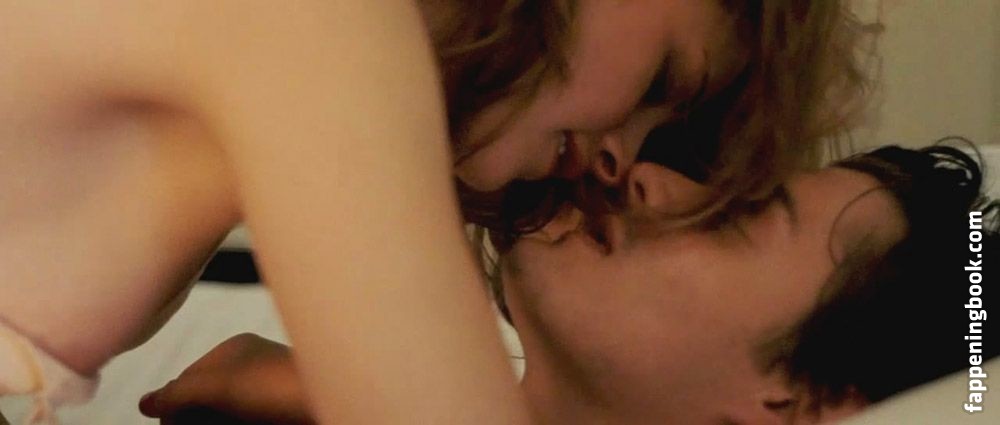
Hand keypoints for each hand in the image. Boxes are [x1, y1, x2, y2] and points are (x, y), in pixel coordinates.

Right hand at [139, 333, 313, 424]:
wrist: (337, 396)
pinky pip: (247, 420)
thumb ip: (178, 393)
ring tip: (208, 423)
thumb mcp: (218, 386)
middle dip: (192, 417)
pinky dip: (233, 423)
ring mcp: (268, 392)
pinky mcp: (280, 412)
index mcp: (236, 350)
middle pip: (207, 399)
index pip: (189, 379)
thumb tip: (144, 403)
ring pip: (226, 413)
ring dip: (211, 421)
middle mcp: (252, 368)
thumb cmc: (277, 385)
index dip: (173, 405)